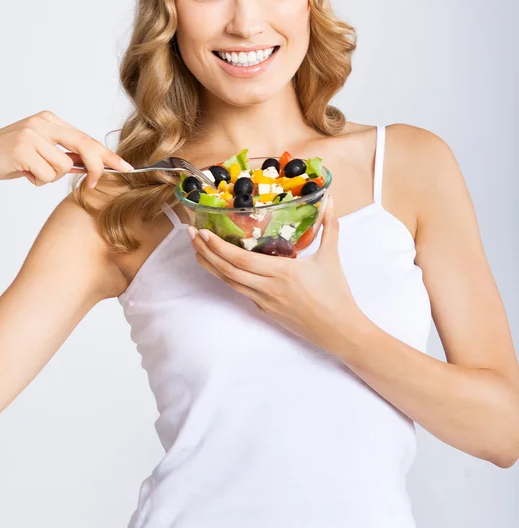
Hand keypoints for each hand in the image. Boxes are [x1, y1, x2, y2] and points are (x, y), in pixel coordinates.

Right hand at [0, 110, 133, 191]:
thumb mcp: (41, 154)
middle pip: (84, 147)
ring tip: (32, 171)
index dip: (108, 155)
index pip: (87, 138)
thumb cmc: (11, 160)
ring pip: (63, 167)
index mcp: (50, 120)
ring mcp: (31, 133)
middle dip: (95, 168)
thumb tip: (94, 168)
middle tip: (93, 185)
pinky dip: (38, 180)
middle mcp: (42, 122)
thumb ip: (66, 157)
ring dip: (50, 177)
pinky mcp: (22, 148)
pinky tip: (23, 172)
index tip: (126, 167)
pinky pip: (47, 174)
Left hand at [187, 194, 359, 352]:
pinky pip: (241, 290)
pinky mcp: (264, 310)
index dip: (218, 247)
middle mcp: (266, 287)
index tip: (203, 233)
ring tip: (197, 250)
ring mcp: (263, 301)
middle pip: (227, 270)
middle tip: (190, 235)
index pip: (240, 259)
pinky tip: (221, 266)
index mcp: (281, 272)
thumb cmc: (336, 294)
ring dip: (211, 266)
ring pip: (229, 282)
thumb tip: (329, 200)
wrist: (339, 330)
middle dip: (205, 252)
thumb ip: (329, 227)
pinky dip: (227, 277)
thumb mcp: (331, 257)